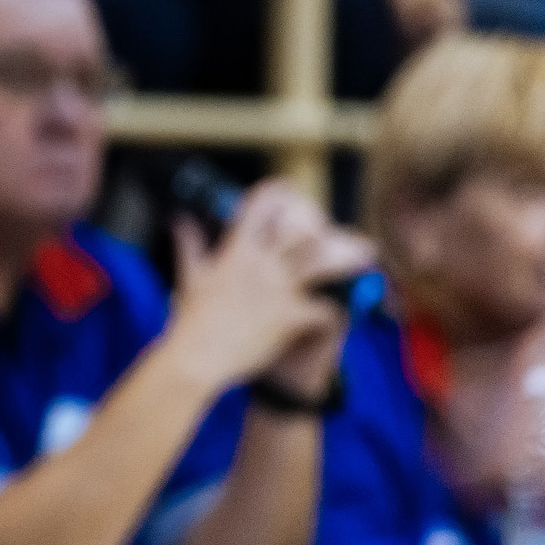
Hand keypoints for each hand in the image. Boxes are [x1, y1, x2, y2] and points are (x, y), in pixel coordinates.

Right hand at [166, 181, 355, 394]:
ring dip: (345, 258)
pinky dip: (333, 310)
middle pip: (301, 232)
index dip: (276, 192)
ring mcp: (279, 290)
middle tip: (335, 228)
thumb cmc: (190, 317)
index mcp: (236, 251)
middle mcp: (262, 265)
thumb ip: (189, 243)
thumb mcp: (189, 274)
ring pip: (322, 263)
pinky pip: (323, 309)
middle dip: (322, 227)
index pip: (259, 207)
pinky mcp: (290, 317)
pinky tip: (338, 310)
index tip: (288, 188)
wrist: (198, 356)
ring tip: (364, 254)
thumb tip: (180, 219)